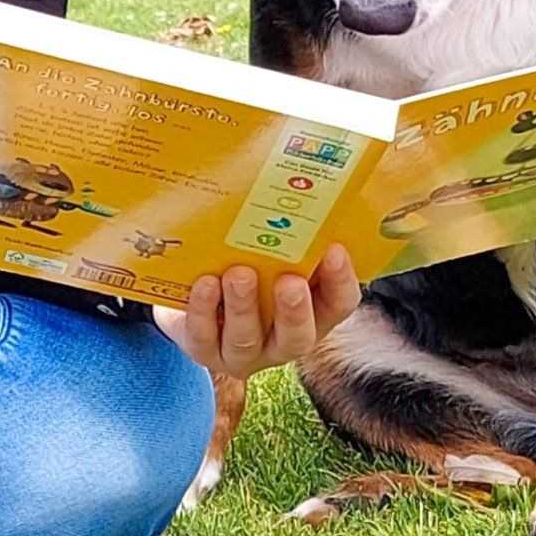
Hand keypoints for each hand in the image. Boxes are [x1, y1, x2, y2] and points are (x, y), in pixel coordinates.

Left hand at [151, 245, 362, 379]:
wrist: (194, 301)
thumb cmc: (245, 266)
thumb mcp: (271, 254)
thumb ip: (288, 235)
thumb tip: (296, 183)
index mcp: (310, 313)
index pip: (339, 304)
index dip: (341, 280)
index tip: (334, 250)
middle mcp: (282, 339)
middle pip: (298, 336)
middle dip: (294, 310)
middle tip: (289, 281)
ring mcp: (244, 352)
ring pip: (247, 340)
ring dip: (244, 306)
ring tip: (239, 274)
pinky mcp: (205, 351)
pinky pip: (204, 336)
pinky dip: (204, 309)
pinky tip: (205, 283)